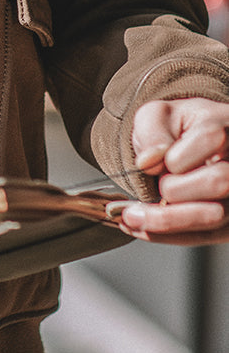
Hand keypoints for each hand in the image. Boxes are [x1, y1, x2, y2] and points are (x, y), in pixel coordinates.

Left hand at [120, 98, 228, 243]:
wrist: (189, 147)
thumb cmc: (177, 131)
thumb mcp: (158, 116)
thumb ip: (152, 132)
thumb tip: (148, 162)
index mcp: (224, 128)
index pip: (210, 140)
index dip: (177, 155)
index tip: (155, 161)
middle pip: (218, 181)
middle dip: (175, 188)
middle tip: (157, 185)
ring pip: (214, 216)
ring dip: (167, 220)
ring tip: (133, 215)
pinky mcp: (228, 224)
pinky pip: (204, 237)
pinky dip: (168, 236)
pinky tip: (142, 227)